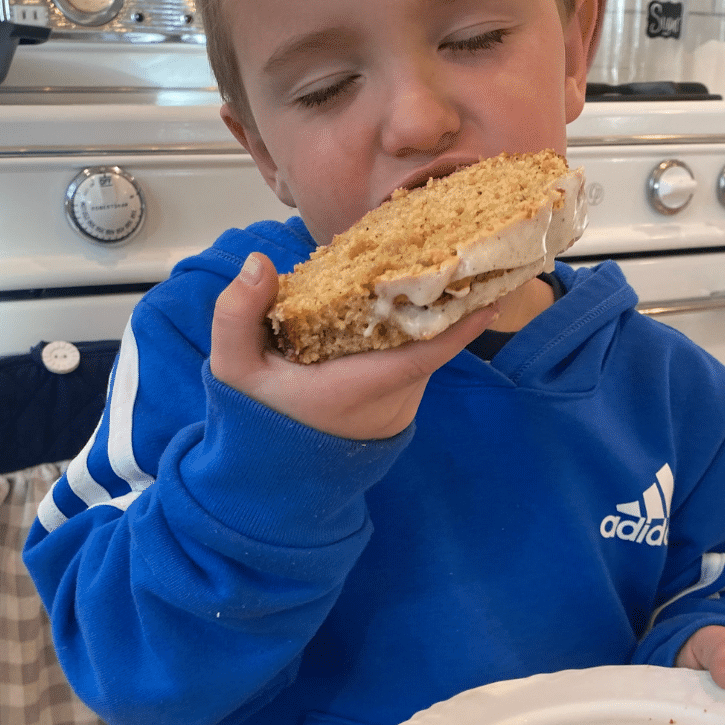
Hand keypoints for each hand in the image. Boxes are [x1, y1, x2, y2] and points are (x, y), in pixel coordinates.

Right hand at [210, 252, 499, 439]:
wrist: (275, 475)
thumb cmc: (260, 416)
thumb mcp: (235, 368)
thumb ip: (237, 316)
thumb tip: (259, 264)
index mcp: (357, 387)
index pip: (421, 356)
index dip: (457, 328)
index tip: (489, 299)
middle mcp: (391, 398)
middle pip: (429, 341)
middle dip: (443, 299)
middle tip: (457, 250)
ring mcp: (400, 403)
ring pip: (424, 349)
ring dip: (427, 312)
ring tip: (436, 261)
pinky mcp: (399, 404)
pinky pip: (416, 359)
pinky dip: (415, 330)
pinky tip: (409, 295)